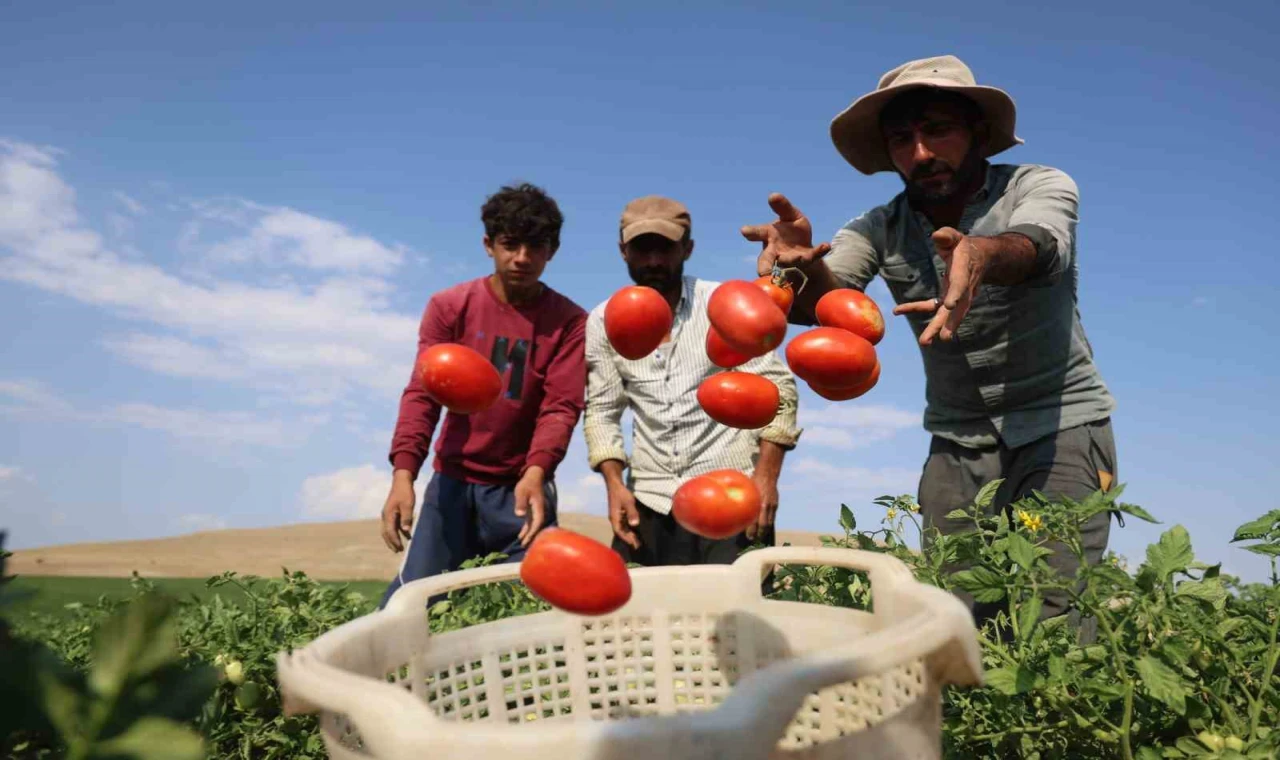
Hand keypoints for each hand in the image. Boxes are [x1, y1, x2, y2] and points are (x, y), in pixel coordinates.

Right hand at [380, 472, 416, 552]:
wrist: (402, 481)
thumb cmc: (405, 492)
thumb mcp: (408, 505)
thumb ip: (407, 518)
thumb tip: (406, 530)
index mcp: (388, 514)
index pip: (390, 531)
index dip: (394, 540)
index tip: (399, 548)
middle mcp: (386, 516)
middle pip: (386, 532)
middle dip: (391, 542)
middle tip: (397, 551)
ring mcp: (388, 514)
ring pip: (388, 530)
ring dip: (393, 538)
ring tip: (399, 547)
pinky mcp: (392, 512)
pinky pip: (393, 525)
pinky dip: (397, 532)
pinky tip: (406, 535)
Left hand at [514, 466, 547, 546]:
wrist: (533, 476)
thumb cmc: (527, 484)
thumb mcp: (521, 492)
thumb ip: (521, 503)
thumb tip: (520, 515)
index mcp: (538, 507)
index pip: (537, 522)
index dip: (532, 531)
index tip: (527, 539)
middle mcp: (539, 511)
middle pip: (536, 526)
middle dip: (531, 536)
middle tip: (524, 545)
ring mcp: (536, 510)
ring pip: (534, 525)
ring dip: (528, 533)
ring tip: (522, 542)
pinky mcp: (533, 509)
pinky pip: (531, 521)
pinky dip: (527, 528)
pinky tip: (522, 533)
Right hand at [608, 482, 640, 549]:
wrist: (615, 484)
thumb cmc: (621, 493)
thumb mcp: (628, 502)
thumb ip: (631, 513)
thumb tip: (634, 524)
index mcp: (614, 518)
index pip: (619, 531)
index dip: (626, 538)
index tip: (633, 544)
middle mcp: (614, 519)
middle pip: (621, 531)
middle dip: (629, 538)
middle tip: (638, 545)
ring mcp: (616, 516)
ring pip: (622, 528)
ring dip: (629, 534)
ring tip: (638, 540)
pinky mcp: (619, 513)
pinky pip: (624, 524)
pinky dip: (629, 528)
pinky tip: (635, 530)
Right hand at [741, 193, 832, 275]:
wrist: (803, 244)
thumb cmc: (790, 227)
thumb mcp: (788, 214)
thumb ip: (782, 206)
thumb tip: (772, 195)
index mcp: (768, 235)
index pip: (757, 233)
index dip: (751, 232)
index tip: (744, 231)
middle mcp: (774, 250)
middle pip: (766, 260)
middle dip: (764, 267)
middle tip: (763, 273)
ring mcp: (789, 258)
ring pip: (788, 262)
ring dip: (793, 260)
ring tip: (800, 258)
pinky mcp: (805, 260)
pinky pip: (812, 256)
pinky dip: (819, 251)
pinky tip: (826, 245)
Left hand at [747, 471, 778, 541]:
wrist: (767, 475)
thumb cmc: (753, 481)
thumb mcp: (747, 490)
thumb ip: (743, 500)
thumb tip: (735, 511)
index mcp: (758, 504)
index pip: (754, 521)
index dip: (751, 530)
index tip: (748, 536)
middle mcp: (766, 506)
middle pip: (763, 525)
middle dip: (759, 534)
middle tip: (753, 539)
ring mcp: (772, 506)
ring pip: (769, 522)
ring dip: (764, 530)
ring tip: (760, 536)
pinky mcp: (776, 504)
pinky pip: (772, 517)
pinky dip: (768, 523)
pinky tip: (764, 527)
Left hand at [892, 227, 989, 344]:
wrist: (980, 257)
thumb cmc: (964, 246)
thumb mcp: (956, 237)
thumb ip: (946, 236)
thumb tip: (936, 235)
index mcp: (964, 271)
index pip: (961, 284)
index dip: (956, 294)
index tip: (950, 305)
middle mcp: (963, 288)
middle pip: (958, 309)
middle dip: (950, 323)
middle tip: (943, 338)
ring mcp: (957, 297)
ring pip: (948, 315)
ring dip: (936, 327)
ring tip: (925, 342)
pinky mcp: (948, 299)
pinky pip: (932, 307)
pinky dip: (916, 308)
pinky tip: (898, 310)